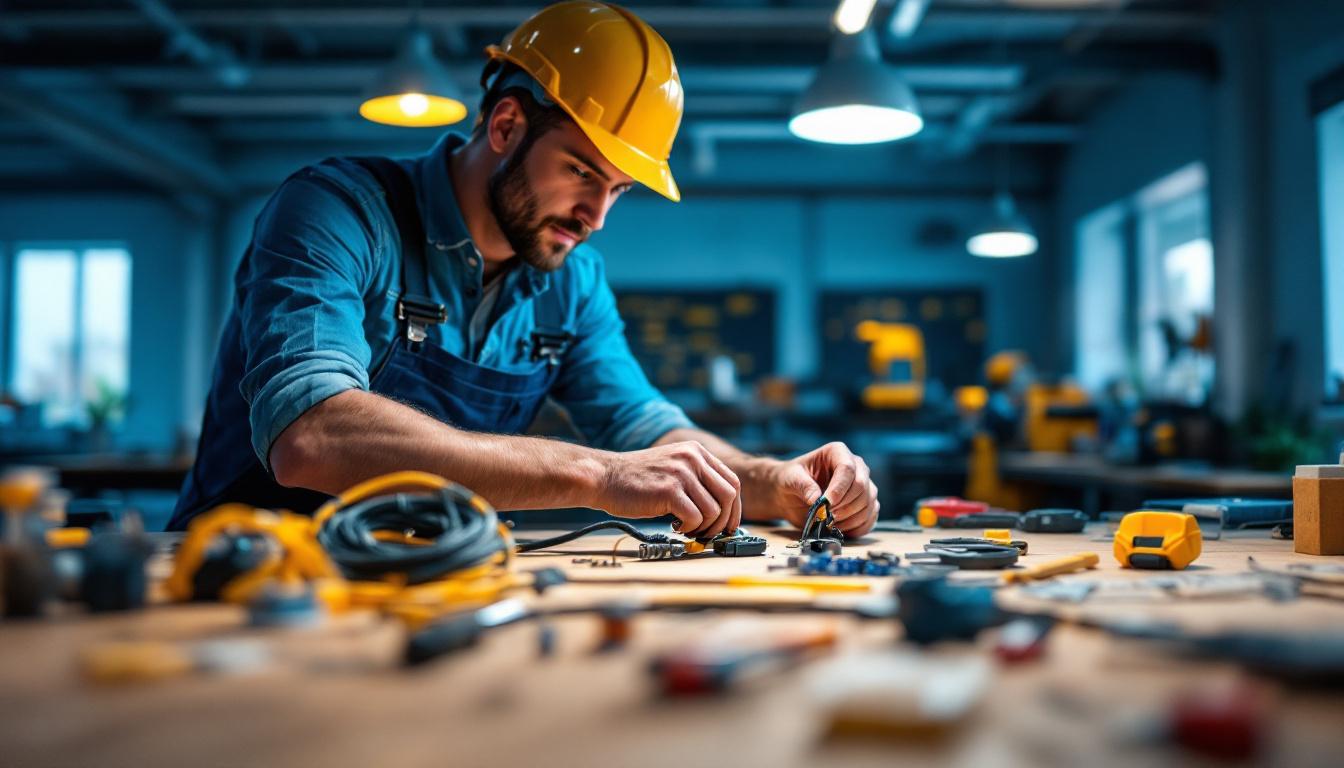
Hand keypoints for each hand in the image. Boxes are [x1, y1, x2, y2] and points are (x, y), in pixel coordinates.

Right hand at [595, 441, 741, 538]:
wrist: (604, 476)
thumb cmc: (636, 480)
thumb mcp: (672, 467)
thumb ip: (696, 480)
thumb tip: (721, 511)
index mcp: (696, 452)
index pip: (732, 481)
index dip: (734, 508)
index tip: (727, 524)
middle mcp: (693, 458)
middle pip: (729, 495)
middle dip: (723, 521)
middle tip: (708, 532)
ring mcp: (681, 473)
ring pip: (714, 510)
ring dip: (704, 527)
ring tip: (686, 528)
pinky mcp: (669, 490)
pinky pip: (695, 518)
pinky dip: (689, 528)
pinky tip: (674, 525)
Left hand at [764, 442, 879, 537]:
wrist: (792, 495)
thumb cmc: (792, 480)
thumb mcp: (791, 479)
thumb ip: (803, 486)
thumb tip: (816, 500)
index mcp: (837, 453)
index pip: (847, 468)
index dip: (839, 488)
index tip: (826, 503)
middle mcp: (856, 467)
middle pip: (862, 487)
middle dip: (844, 506)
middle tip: (826, 516)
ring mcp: (864, 486)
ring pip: (869, 503)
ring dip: (850, 519)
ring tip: (830, 523)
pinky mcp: (866, 504)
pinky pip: (871, 517)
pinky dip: (858, 528)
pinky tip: (841, 530)